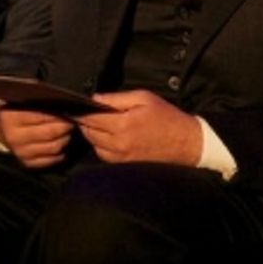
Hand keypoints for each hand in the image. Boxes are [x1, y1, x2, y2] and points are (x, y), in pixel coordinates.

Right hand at [0, 107, 73, 168]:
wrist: (1, 130)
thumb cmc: (16, 112)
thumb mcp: (21, 102)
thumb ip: (39, 102)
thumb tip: (63, 104)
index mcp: (12, 118)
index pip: (42, 115)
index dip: (58, 113)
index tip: (68, 110)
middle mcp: (15, 137)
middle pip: (50, 133)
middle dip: (65, 126)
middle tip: (70, 121)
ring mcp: (20, 152)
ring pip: (54, 147)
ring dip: (65, 139)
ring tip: (65, 131)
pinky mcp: (27, 163)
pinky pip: (51, 160)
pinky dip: (60, 153)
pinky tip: (59, 143)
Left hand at [76, 90, 202, 165]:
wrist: (187, 143)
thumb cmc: (167, 117)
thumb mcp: (144, 98)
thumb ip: (116, 99)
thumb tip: (94, 99)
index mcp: (123, 125)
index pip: (90, 118)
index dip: (80, 111)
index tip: (75, 106)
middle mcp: (119, 144)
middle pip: (89, 132)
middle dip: (85, 122)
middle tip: (86, 113)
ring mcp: (121, 157)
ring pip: (94, 145)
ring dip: (92, 134)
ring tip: (98, 124)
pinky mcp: (125, 165)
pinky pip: (103, 155)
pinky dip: (101, 145)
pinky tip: (108, 136)